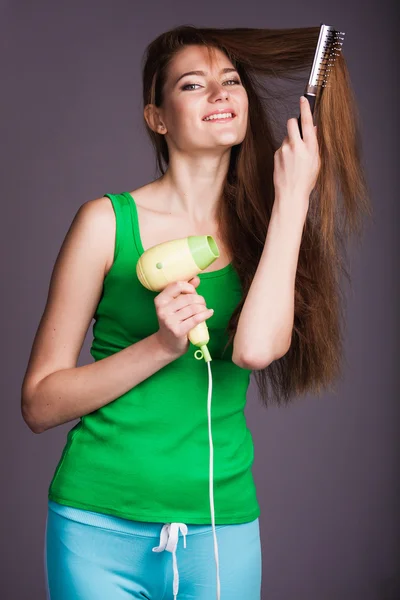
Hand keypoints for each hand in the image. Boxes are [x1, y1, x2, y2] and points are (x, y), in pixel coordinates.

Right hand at [154, 276, 213, 357]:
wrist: (167, 344)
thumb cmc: (173, 321)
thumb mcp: (175, 305)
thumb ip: (184, 291)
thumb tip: (196, 278)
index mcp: (160, 300)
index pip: (177, 285)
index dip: (189, 287)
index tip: (193, 292)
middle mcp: (162, 310)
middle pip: (188, 298)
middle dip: (199, 299)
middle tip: (202, 303)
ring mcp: (169, 321)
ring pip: (194, 308)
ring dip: (203, 307)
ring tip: (204, 309)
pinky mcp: (178, 331)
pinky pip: (196, 318)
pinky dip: (206, 314)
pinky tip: (210, 313)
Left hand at [273, 96, 320, 215]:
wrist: (291, 194)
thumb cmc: (306, 180)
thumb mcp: (316, 162)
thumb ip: (315, 144)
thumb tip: (314, 129)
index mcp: (310, 147)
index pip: (307, 122)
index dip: (305, 108)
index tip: (303, 99)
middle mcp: (296, 146)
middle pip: (292, 123)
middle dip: (294, 123)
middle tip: (297, 130)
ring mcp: (284, 150)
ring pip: (286, 136)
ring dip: (290, 141)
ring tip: (294, 158)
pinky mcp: (276, 155)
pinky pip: (281, 147)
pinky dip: (284, 151)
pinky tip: (287, 164)